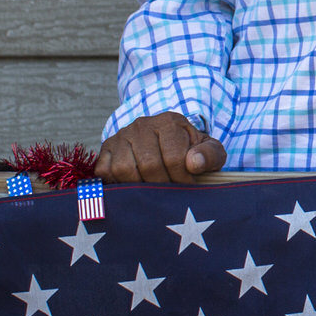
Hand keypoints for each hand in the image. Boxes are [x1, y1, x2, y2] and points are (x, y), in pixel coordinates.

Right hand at [98, 112, 225, 183]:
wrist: (168, 147)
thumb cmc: (191, 152)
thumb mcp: (209, 151)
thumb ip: (210, 155)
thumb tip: (194, 164)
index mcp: (169, 122)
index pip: (174, 158)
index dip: (182, 179)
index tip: (188, 187)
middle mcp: (142, 125)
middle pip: (149, 165)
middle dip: (162, 186)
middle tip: (170, 193)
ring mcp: (121, 136)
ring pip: (124, 169)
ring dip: (140, 186)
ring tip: (153, 190)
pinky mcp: (105, 149)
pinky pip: (105, 172)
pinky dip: (118, 184)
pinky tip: (133, 186)